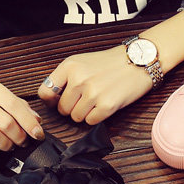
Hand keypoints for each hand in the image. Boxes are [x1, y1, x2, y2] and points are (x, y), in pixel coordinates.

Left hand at [37, 45, 151, 124]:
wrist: (138, 61)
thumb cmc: (110, 63)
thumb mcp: (82, 62)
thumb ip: (65, 77)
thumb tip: (51, 99)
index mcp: (70, 66)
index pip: (45, 92)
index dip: (51, 100)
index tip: (58, 100)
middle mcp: (79, 79)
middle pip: (62, 109)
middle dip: (72, 108)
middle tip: (86, 99)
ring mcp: (93, 93)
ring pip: (76, 117)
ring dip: (85, 113)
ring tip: (97, 101)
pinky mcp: (107, 106)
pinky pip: (91, 122)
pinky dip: (96, 117)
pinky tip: (104, 105)